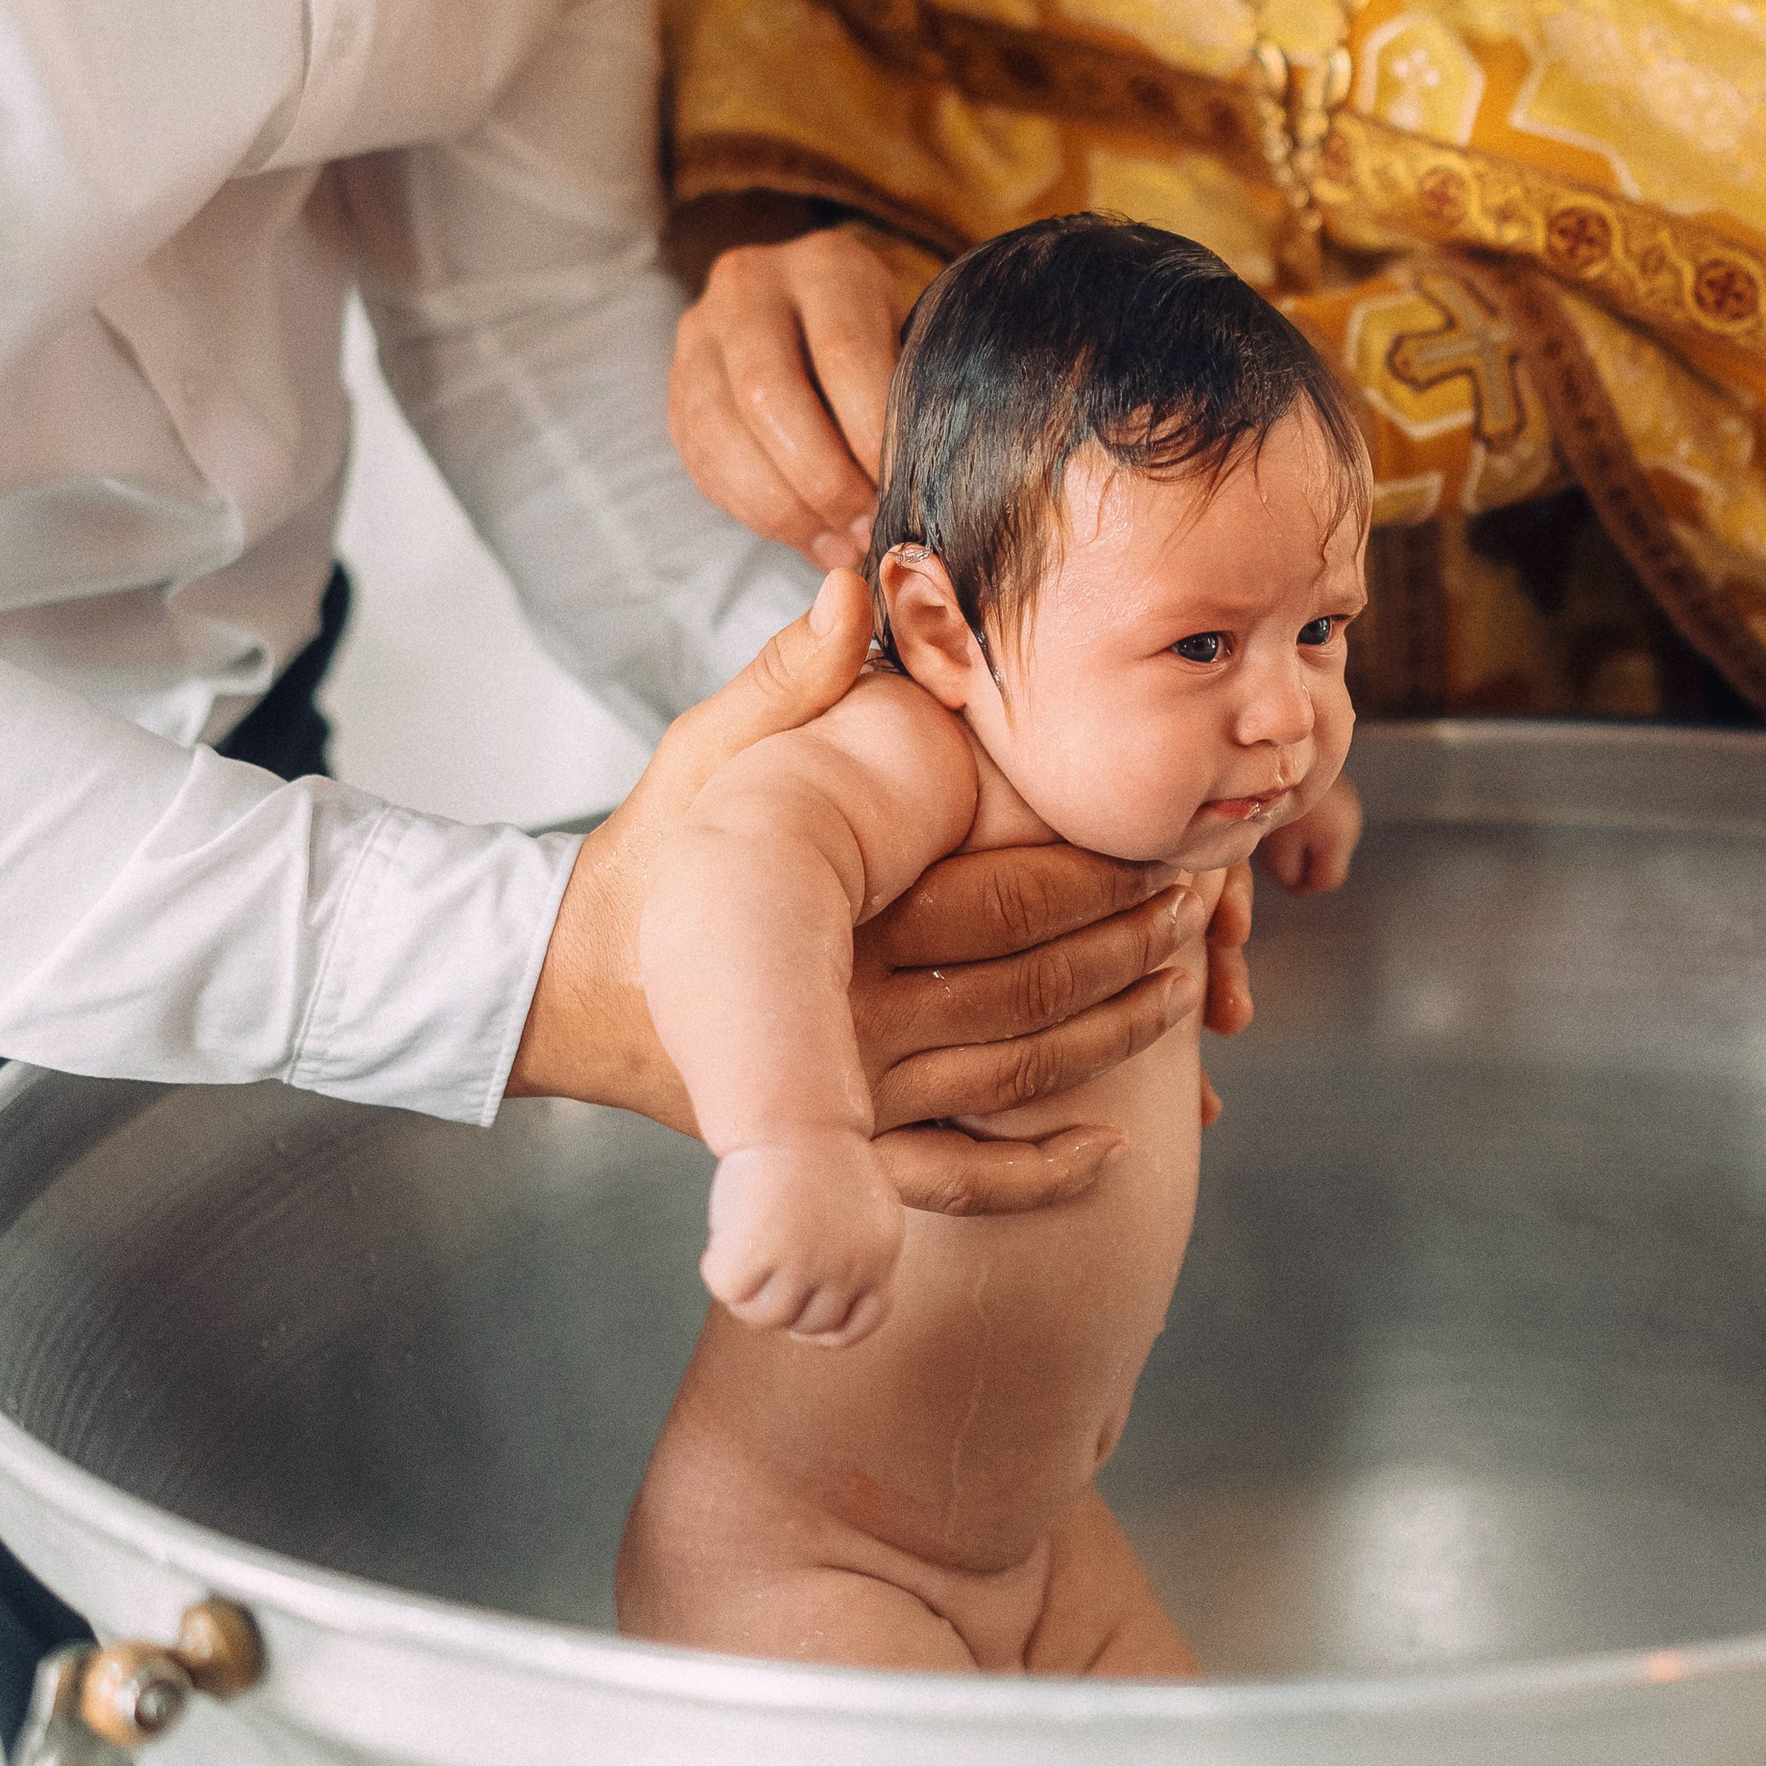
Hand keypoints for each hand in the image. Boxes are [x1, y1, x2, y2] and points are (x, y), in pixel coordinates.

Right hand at [513, 593, 1223, 1218]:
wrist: (565, 993)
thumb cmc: (650, 862)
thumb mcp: (706, 754)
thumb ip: (791, 679)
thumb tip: (855, 586)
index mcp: (838, 921)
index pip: (1010, 903)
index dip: (1103, 877)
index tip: (1165, 845)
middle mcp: (858, 1019)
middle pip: (1035, 990)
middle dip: (1133, 945)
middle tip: (1200, 903)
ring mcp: (855, 1097)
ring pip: (1020, 1077)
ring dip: (1115, 1033)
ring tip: (1182, 979)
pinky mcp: (841, 1148)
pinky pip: (957, 1179)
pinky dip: (1037, 1174)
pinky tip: (1106, 1150)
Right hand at [668, 230, 901, 564]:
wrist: (812, 309)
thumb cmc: (884, 338)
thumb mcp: (908, 344)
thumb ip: (907, 404)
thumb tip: (909, 511)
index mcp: (825, 266)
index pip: (843, 354)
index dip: (869, 438)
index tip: (900, 494)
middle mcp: (749, 288)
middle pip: (768, 394)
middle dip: (821, 481)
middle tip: (865, 529)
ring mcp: (700, 335)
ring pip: (722, 433)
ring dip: (783, 508)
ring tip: (838, 543)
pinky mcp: (676, 386)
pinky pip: (702, 461)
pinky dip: (753, 511)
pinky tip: (803, 534)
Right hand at [702, 1129, 904, 1345]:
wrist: (794, 1111)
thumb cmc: (817, 1149)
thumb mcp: (859, 1204)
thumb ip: (850, 1254)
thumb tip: (814, 1320)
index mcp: (879, 1254)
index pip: (862, 1322)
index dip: (827, 1331)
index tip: (802, 1326)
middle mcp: (849, 1267)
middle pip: (805, 1324)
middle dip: (779, 1303)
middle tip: (761, 1265)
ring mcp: (806, 1264)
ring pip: (763, 1317)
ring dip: (745, 1292)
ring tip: (740, 1249)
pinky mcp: (761, 1253)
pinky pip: (729, 1290)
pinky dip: (718, 1269)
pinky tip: (723, 1237)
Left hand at [1259, 773, 1361, 897]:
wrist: (1279, 752)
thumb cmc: (1275, 801)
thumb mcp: (1275, 847)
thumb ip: (1287, 875)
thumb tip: (1294, 883)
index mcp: (1341, 838)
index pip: (1330, 880)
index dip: (1305, 886)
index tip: (1284, 880)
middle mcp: (1352, 820)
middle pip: (1332, 860)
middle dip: (1307, 864)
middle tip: (1279, 856)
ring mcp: (1349, 801)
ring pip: (1330, 840)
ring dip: (1309, 843)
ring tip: (1283, 831)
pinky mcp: (1341, 788)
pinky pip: (1328, 820)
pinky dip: (1312, 824)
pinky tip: (1292, 814)